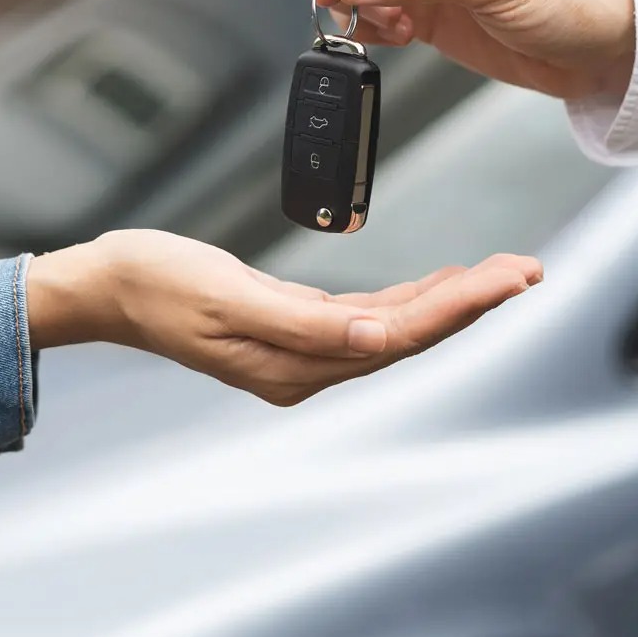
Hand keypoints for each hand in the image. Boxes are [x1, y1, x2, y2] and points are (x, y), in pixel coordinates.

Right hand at [27, 230, 540, 405]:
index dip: (461, 307)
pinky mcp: (292, 327)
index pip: (399, 337)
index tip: (510, 278)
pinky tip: (434, 282)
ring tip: (498, 274)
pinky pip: (365, 317)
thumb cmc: (157, 282)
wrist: (110, 285)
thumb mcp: (228, 297)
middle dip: (472, 302)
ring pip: (394, 326)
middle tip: (527, 269)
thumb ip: (306, 323)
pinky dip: (408, 298)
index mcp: (294, 365)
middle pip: (409, 334)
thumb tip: (381, 340)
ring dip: (448, 300)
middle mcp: (306, 366)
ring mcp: (299, 350)